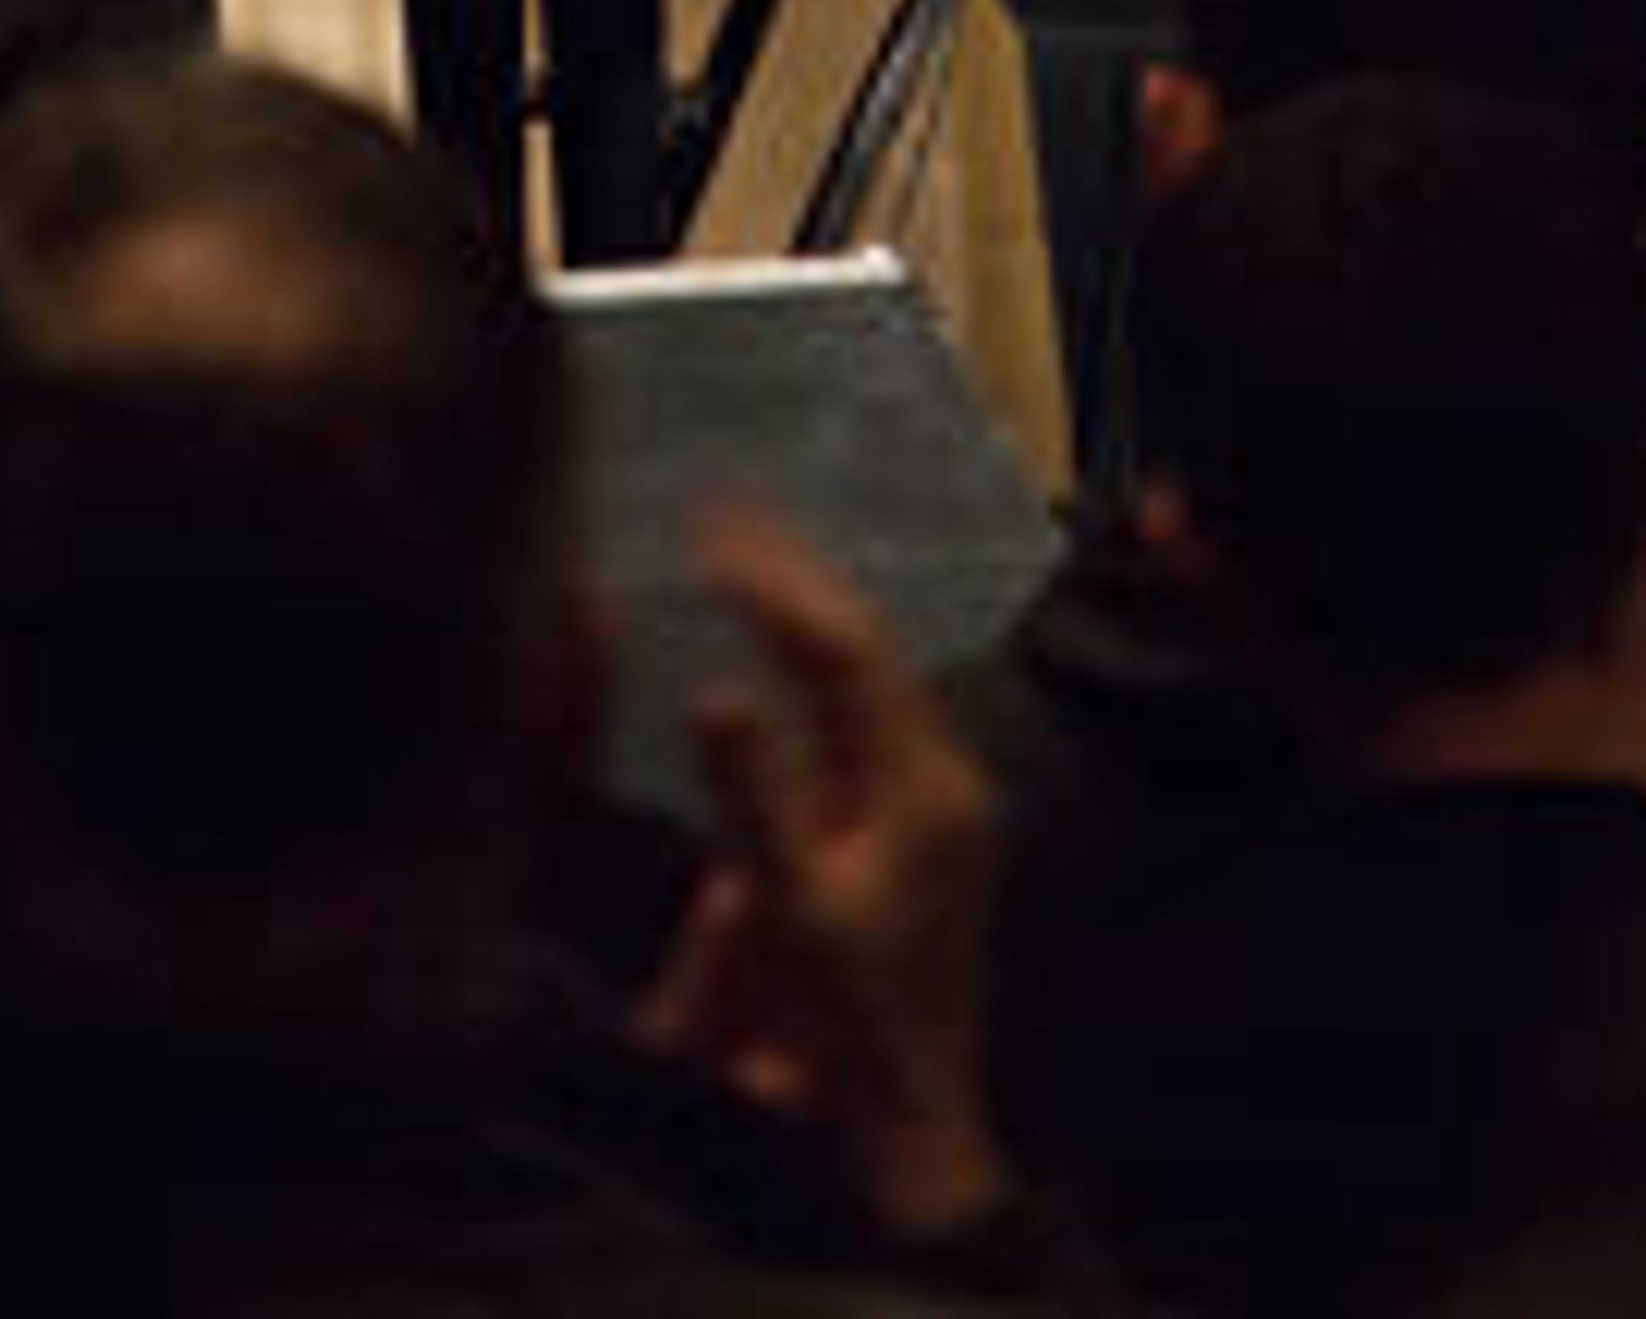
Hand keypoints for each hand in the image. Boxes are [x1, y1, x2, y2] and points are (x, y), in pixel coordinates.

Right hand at [631, 499, 1008, 1248]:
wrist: (906, 1139)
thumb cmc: (845, 1037)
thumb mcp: (790, 917)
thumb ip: (753, 801)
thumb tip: (714, 689)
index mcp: (924, 792)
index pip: (844, 651)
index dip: (774, 584)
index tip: (702, 532)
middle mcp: (942, 786)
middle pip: (860, 648)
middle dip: (785, 575)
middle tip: (713, 506)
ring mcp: (932, 812)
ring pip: (862, 684)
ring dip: (794, 616)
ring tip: (730, 551)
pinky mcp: (913, 839)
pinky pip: (855, 728)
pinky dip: (805, 678)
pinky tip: (767, 656)